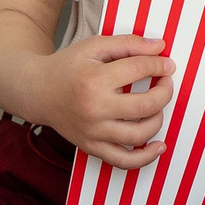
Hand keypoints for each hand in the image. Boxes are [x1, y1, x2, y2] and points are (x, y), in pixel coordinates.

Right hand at [44, 34, 174, 169]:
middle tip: (166, 82)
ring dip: (158, 119)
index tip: (167, 64)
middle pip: (145, 105)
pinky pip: (123, 161)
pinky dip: (145, 158)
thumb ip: (128, 44)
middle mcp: (94, 109)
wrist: (37, 92)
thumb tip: (159, 47)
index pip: (140, 70)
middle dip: (165, 91)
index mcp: (94, 80)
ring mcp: (92, 132)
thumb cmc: (67, 67)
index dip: (160, 64)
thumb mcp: (94, 46)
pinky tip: (158, 146)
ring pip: (139, 135)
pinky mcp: (91, 147)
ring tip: (157, 107)